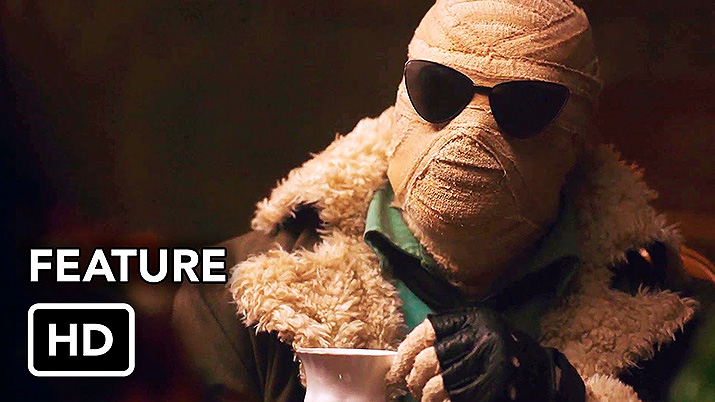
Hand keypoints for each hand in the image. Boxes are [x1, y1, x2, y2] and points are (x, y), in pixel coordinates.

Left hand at [387, 307, 584, 401]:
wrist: (545, 376)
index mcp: (476, 319)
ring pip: (437, 386)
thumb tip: (407, 357)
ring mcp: (488, 369)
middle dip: (414, 378)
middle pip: (429, 361)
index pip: (426, 333)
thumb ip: (449, 336)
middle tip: (411, 386)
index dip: (406, 352)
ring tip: (427, 398)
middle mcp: (482, 340)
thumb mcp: (480, 331)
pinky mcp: (488, 393)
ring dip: (426, 396)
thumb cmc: (505, 352)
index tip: (397, 368)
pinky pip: (452, 401)